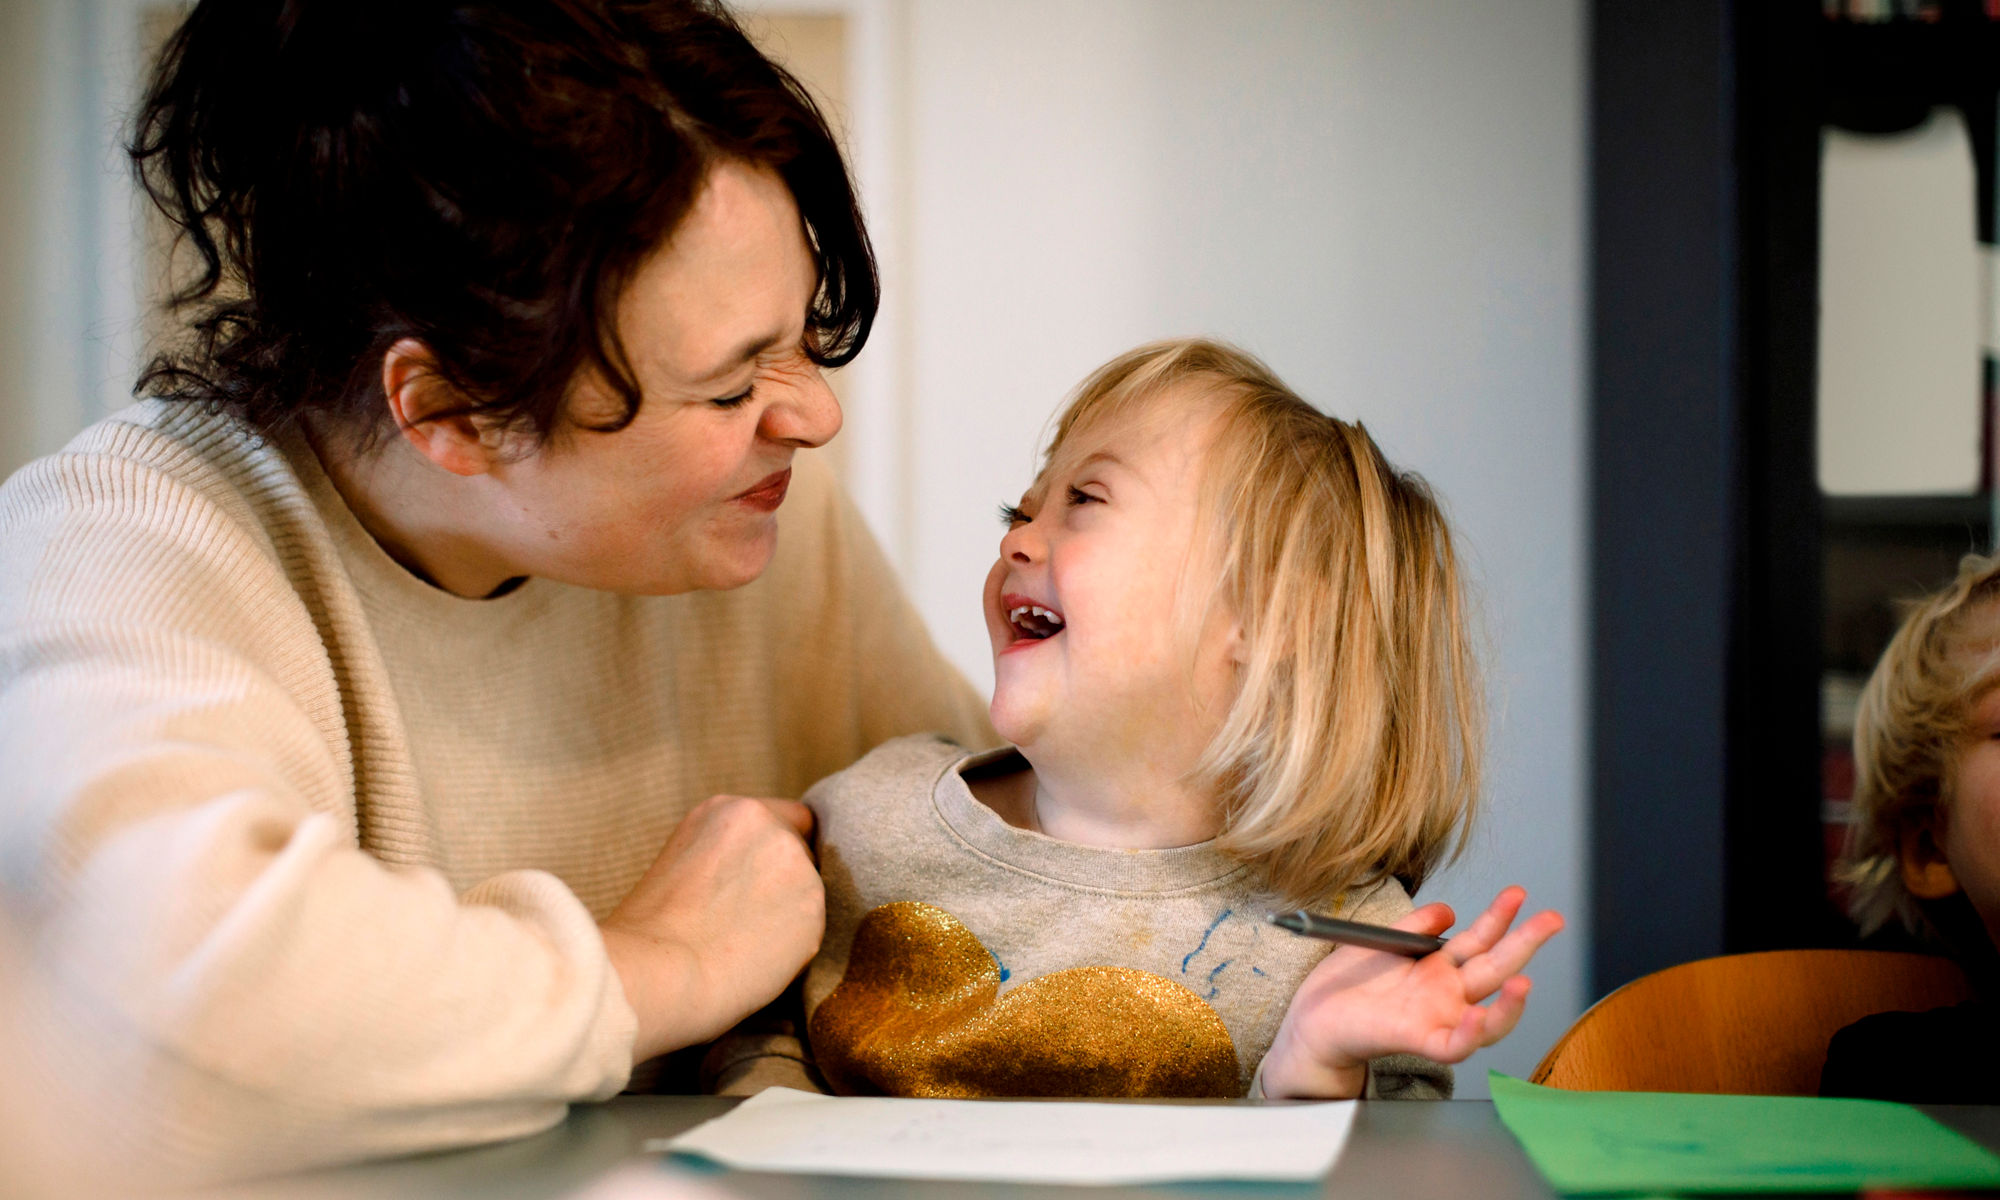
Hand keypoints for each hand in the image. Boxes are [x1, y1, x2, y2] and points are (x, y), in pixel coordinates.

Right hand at [598, 795, 823, 1062]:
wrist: (658, 973)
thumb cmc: (652, 935)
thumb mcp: (683, 864)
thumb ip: (728, 855)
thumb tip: (759, 875)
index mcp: (728, 811)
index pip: (791, 818)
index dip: (779, 852)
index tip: (763, 881)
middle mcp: (768, 826)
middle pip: (802, 854)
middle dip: (785, 885)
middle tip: (746, 924)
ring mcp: (795, 863)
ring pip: (809, 893)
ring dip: (790, 917)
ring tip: (744, 946)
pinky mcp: (813, 906)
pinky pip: (813, 929)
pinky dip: (794, 948)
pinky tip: (756, 960)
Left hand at [1259, 886, 1563, 1098]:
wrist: (1312, 1017)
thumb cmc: (1345, 984)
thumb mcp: (1382, 941)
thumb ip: (1416, 926)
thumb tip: (1450, 910)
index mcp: (1438, 968)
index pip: (1480, 940)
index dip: (1500, 917)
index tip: (1518, 893)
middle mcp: (1445, 994)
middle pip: (1495, 969)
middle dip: (1526, 944)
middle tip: (1553, 919)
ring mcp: (1436, 1018)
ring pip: (1488, 1017)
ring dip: (1510, 1002)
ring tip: (1524, 979)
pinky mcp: (1417, 1039)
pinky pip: (1453, 1045)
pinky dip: (1470, 1034)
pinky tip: (1478, 1015)